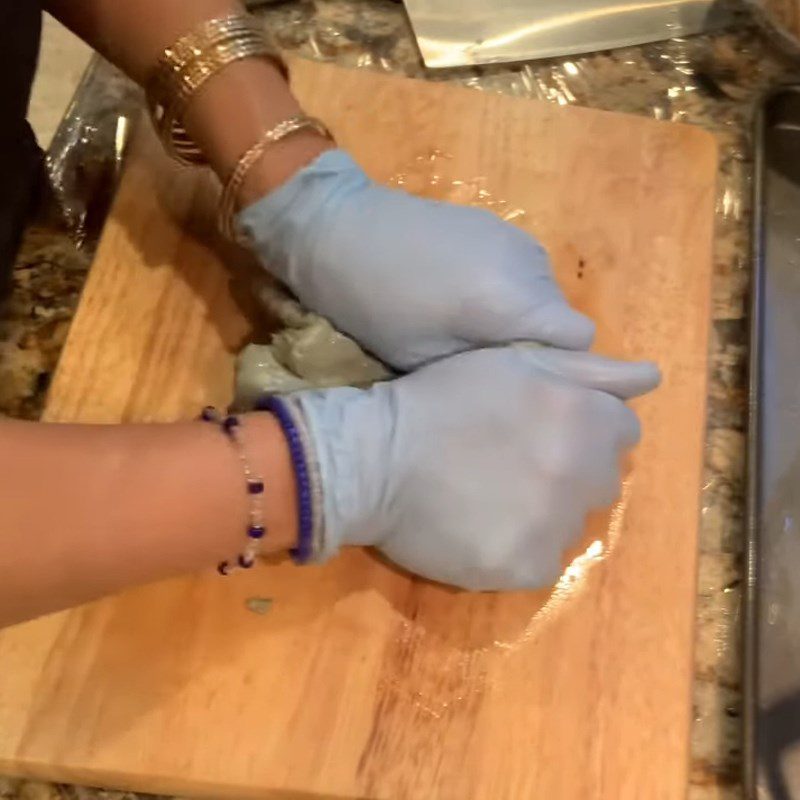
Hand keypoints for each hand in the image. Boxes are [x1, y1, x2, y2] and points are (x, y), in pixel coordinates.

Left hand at [238, 150, 593, 369]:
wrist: (340, 232)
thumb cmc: (376, 306)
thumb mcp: (429, 357)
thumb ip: (487, 369)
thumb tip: (522, 375)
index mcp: (515, 302)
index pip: (580, 342)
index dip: (559, 367)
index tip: (520, 380)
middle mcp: (530, 264)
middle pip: (561, 317)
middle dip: (535, 343)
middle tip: (484, 360)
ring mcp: (515, 237)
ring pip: (543, 294)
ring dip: (519, 315)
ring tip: (467, 326)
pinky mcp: (496, 223)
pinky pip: (523, 269)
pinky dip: (507, 289)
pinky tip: (460, 294)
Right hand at [289, 347, 659, 590]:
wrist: (375, 458)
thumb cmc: (442, 399)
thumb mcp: (515, 363)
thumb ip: (591, 371)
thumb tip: (652, 378)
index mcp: (583, 417)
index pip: (621, 431)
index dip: (584, 428)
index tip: (543, 429)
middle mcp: (581, 473)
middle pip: (603, 481)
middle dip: (571, 470)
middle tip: (515, 463)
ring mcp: (555, 526)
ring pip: (574, 525)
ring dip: (546, 512)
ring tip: (492, 497)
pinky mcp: (525, 568)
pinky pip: (544, 562)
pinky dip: (519, 548)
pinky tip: (483, 528)